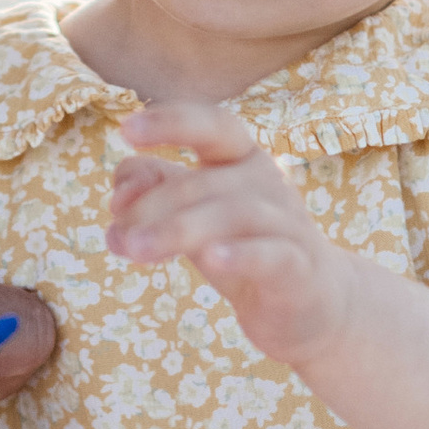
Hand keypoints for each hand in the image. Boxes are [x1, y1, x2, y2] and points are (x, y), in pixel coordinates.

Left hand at [108, 102, 355, 362]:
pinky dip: (241, 254)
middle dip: (152, 206)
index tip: (125, 130)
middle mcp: (268, 182)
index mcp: (241, 160)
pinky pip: (271, 254)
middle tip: (117, 238)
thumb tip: (119, 192)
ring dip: (177, 230)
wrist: (311, 305)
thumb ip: (156, 192)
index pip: (211, 125)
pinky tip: (210, 259)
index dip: (170, 122)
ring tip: (135, 251)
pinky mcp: (299, 269)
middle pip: (204, 182)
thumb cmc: (242, 247)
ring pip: (232, 214)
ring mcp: (288, 224)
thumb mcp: (193, 215)